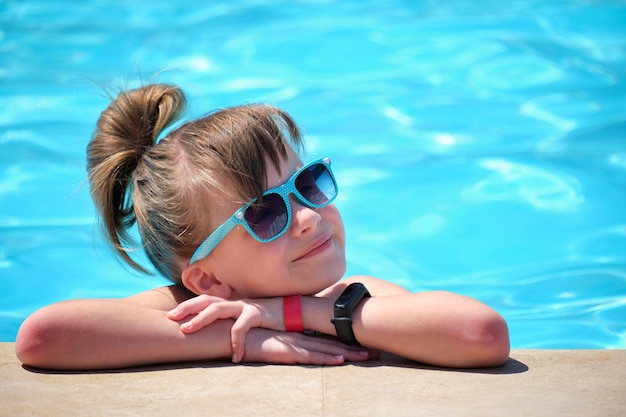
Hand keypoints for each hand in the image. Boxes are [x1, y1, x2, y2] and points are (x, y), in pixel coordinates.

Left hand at [167, 295, 282, 361]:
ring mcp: (244, 307)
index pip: (204, 300)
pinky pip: (240, 328)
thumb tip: (212, 335)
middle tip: (171, 317)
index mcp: (229, 304)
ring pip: (217, 309)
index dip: (187, 305)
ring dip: (200, 319)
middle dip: (186, 308)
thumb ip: (228, 323)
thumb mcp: (242, 320)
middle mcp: (233, 303)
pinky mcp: (256, 314)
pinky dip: (236, 343)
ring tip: (187, 330)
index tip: (170, 314)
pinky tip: (235, 357)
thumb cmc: (264, 320)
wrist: (290, 313)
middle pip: (205, 301)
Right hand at [243, 328, 377, 364]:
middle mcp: (304, 338)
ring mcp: (297, 344)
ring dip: (349, 353)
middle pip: (335, 344)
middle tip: (376, 351)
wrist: (236, 334)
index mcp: (302, 336)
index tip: (366, 343)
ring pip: (328, 350)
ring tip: (367, 356)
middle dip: (356, 347)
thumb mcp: (276, 341)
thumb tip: (302, 347)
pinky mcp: (289, 351)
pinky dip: (327, 358)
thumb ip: (289, 343)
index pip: (329, 339)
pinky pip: (311, 356)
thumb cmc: (255, 338)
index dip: (348, 341)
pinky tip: (340, 359)